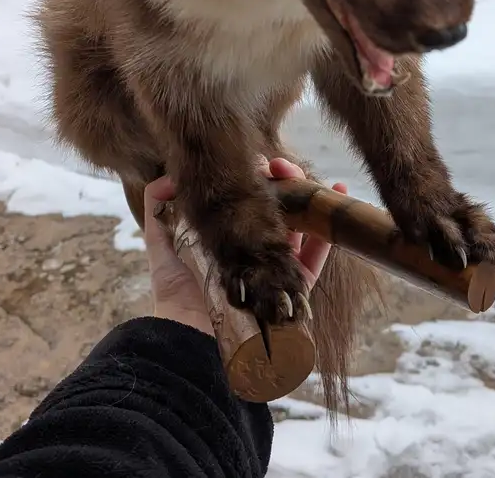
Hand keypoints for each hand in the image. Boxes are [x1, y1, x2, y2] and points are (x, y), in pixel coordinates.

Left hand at [144, 157, 346, 331]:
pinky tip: (335, 195)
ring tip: (307, 174)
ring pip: (301, 222)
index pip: (251, 198)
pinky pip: (317, 254)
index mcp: (231, 235)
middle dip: (284, 179)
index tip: (258, 161)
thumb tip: (170, 177)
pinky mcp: (292, 285)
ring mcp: (277, 265)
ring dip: (308, 194)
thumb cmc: (176, 290)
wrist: (191, 332)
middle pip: (279, 205)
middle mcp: (256, 248)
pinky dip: (329, 228)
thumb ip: (160, 208)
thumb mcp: (161, 242)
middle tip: (281, 166)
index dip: (258, 176)